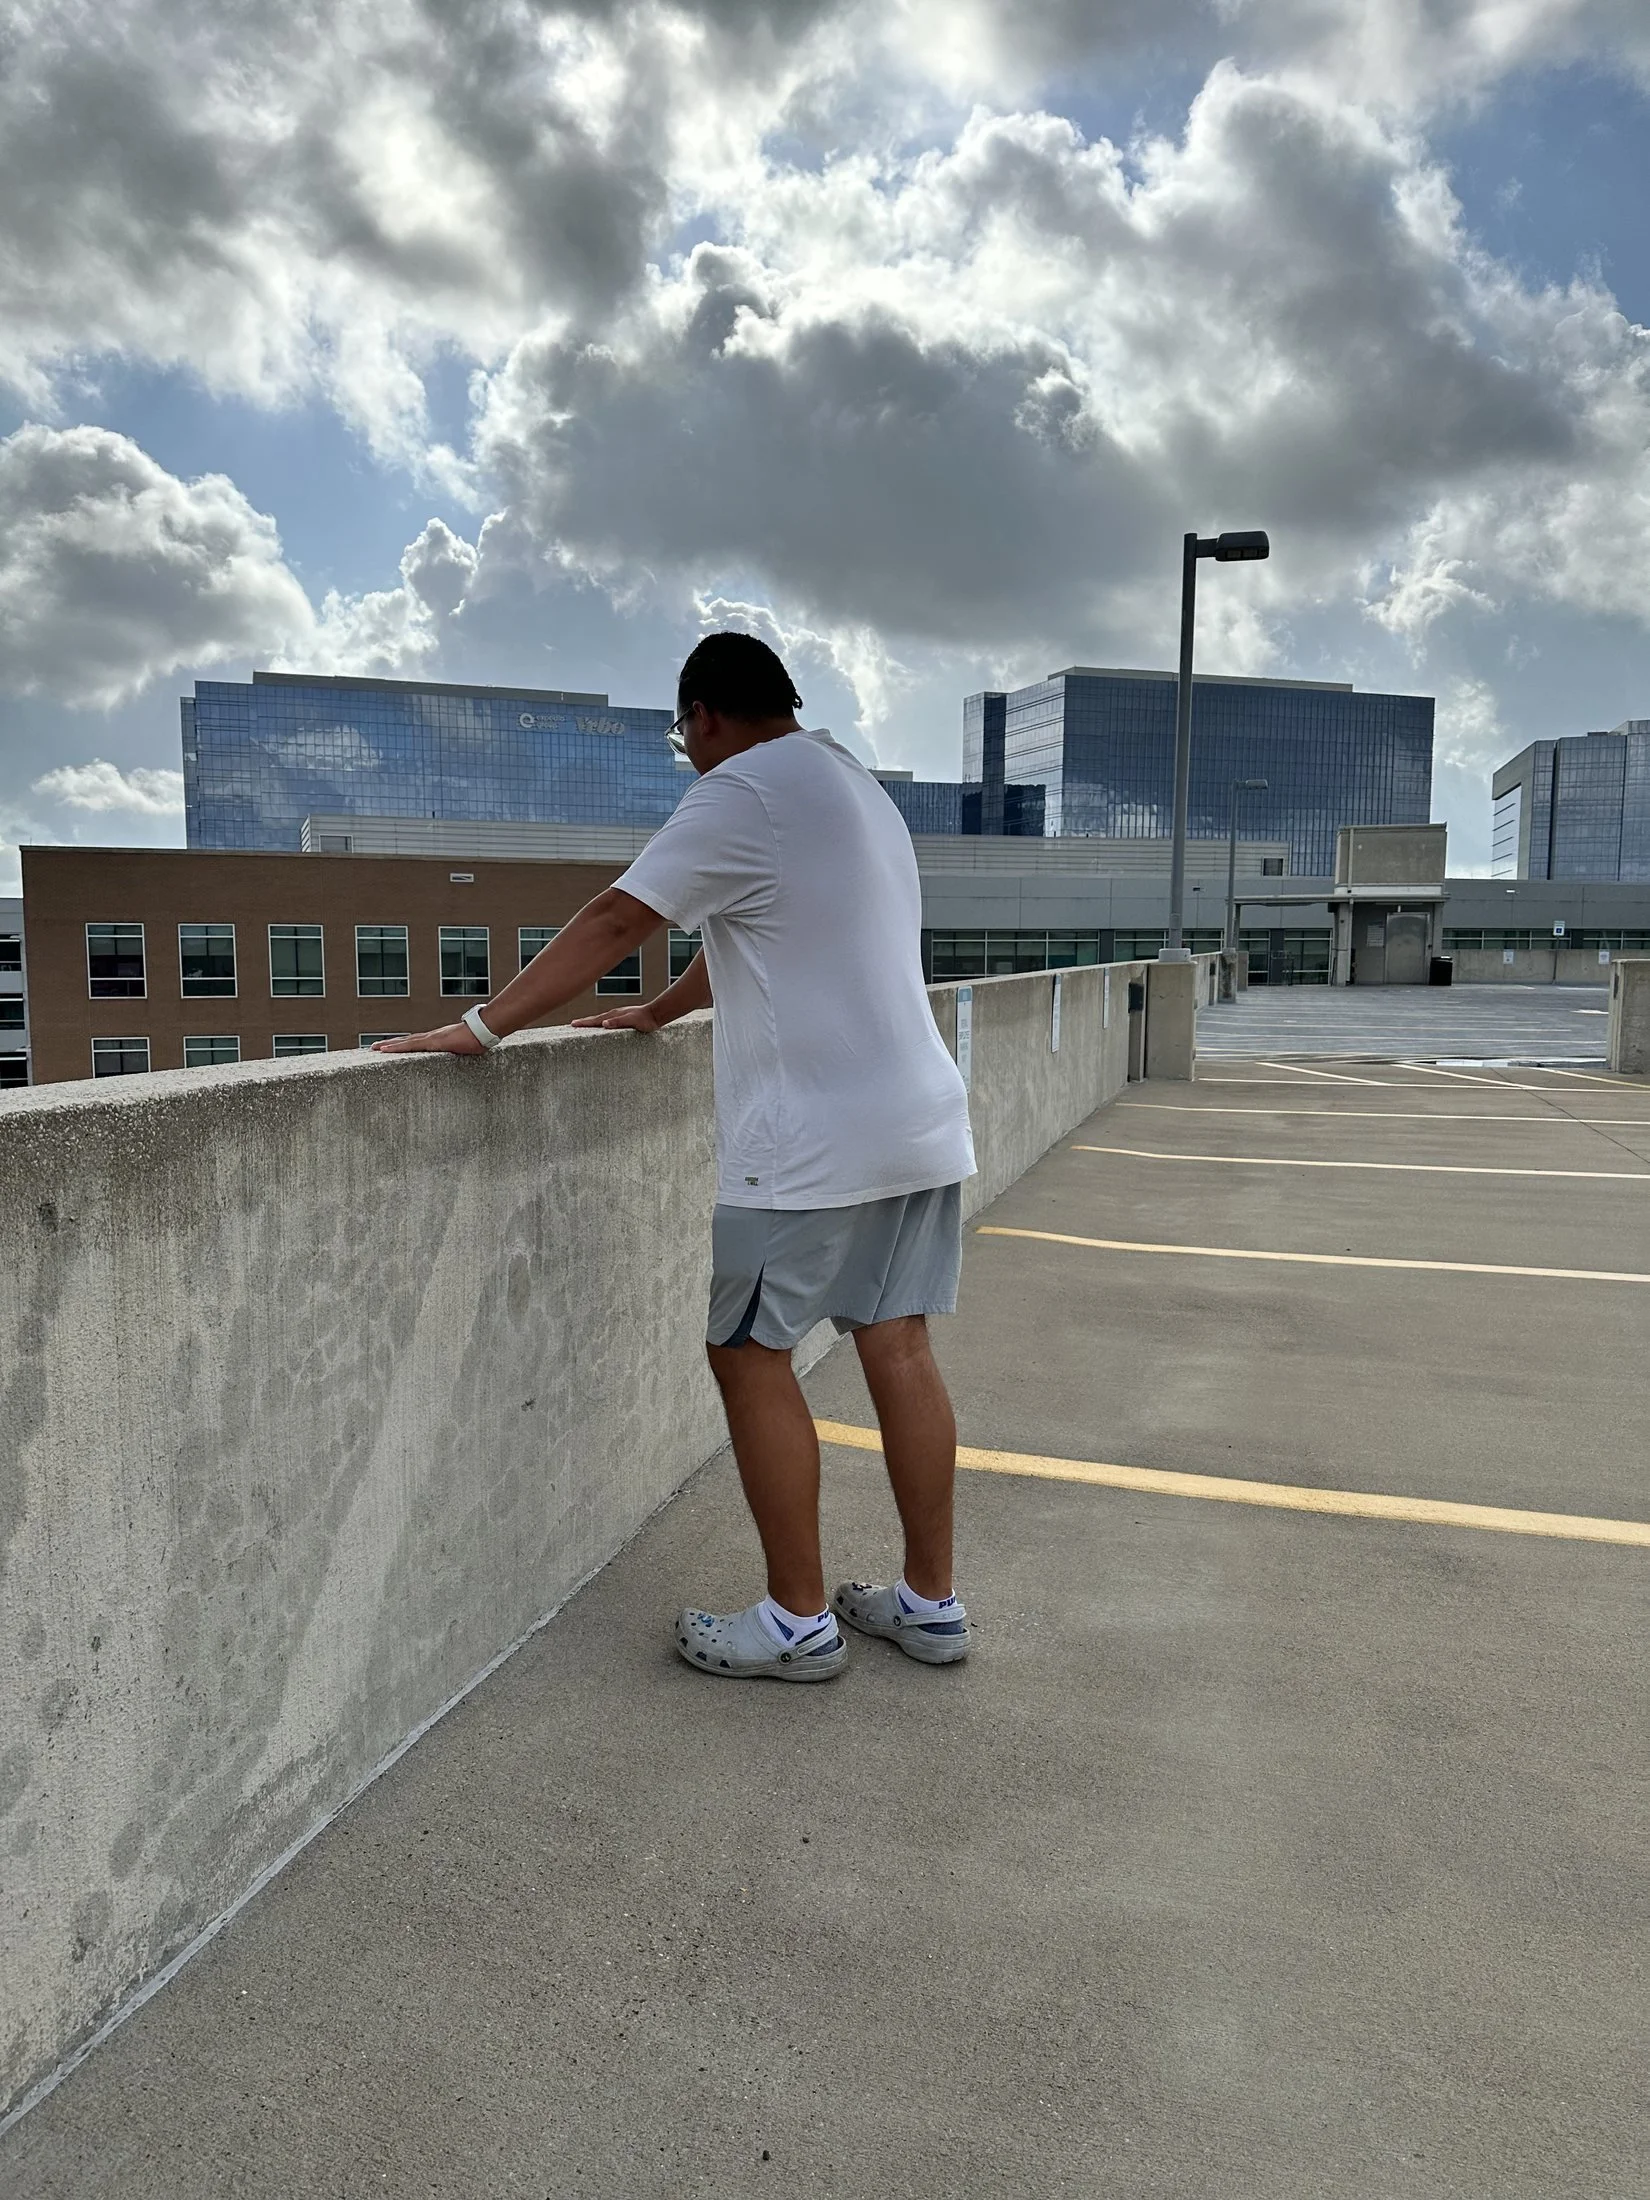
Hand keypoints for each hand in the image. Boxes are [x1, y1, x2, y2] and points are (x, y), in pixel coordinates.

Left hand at [372, 1022, 486, 1054]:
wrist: (485, 1029)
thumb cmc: (480, 1039)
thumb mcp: (469, 1051)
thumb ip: (464, 1054)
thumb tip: (468, 1058)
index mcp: (439, 1040)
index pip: (418, 1043)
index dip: (405, 1045)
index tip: (394, 1049)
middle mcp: (432, 1037)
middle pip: (407, 1041)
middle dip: (391, 1044)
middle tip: (375, 1047)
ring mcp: (431, 1038)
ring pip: (405, 1042)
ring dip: (389, 1045)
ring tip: (375, 1048)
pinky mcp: (432, 1042)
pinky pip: (410, 1046)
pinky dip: (396, 1047)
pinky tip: (385, 1049)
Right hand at [570, 1002, 661, 1032]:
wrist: (656, 1014)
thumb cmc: (645, 1020)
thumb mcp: (631, 1022)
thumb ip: (618, 1022)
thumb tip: (603, 1023)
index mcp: (614, 1015)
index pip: (595, 1020)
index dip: (584, 1023)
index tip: (573, 1024)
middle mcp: (614, 1014)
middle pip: (595, 1018)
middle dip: (584, 1021)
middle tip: (572, 1024)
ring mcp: (618, 1015)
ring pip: (601, 1019)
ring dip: (591, 1022)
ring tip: (583, 1025)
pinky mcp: (623, 1018)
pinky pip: (608, 1021)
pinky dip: (600, 1023)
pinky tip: (601, 1026)